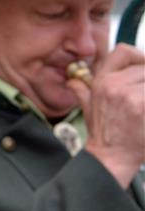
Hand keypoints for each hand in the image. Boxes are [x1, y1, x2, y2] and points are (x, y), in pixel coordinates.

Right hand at [67, 44, 144, 187]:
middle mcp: (115, 85)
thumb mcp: (88, 108)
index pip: (124, 52)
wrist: (110, 158)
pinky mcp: (144, 106)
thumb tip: (73, 82)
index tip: (144, 67)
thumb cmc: (103, 135)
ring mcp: (131, 96)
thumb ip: (82, 91)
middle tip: (144, 95)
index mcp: (102, 82)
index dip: (139, 56)